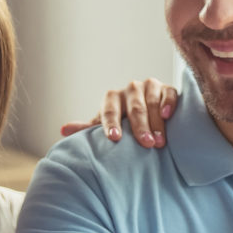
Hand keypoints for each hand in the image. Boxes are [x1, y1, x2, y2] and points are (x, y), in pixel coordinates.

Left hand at [60, 77, 179, 146]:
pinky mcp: (168, 88)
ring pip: (152, 102)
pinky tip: (168, 115)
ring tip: (159, 142)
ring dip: (156, 122)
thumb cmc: (124, 125)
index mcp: (112, 98)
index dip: (111, 123)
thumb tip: (63, 131)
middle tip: (146, 145)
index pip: (110, 110)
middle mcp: (130, 90)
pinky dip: (169, 103)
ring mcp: (150, 87)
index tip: (114, 138)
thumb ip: (88, 130)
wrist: (148, 118)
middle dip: (140, 127)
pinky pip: (169, 93)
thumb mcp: (105, 127)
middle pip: (134, 108)